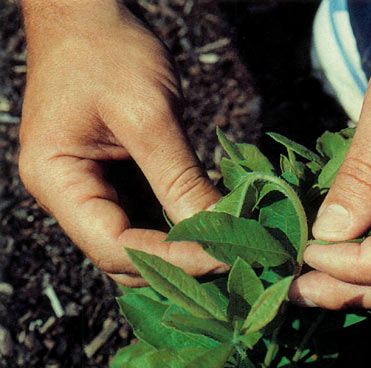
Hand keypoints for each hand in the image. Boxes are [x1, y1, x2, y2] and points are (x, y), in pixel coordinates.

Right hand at [18, 1, 224, 286]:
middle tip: (235, 261)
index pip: (115, 245)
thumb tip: (219, 232)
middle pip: (124, 255)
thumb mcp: (148, 114)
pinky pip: (147, 216)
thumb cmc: (109, 51)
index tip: (226, 259)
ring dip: (182, 250)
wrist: (89, 16)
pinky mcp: (115, 180)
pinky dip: (179, 225)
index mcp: (58, 181)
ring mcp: (92, 190)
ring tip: (230, 250)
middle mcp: (70, 196)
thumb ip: (180, 178)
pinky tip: (213, 225)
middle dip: (178, 263)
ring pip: (138, 242)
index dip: (172, 261)